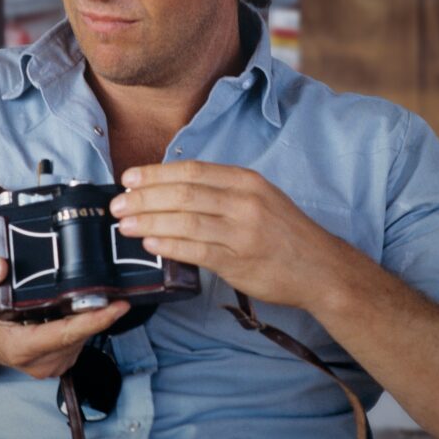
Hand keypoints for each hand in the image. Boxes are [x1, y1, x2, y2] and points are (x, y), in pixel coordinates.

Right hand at [0, 257, 129, 378]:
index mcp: (21, 347)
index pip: (66, 334)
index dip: (94, 320)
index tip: (118, 305)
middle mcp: (40, 362)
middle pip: (80, 334)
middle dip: (98, 311)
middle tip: (113, 284)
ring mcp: (52, 365)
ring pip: (83, 337)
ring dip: (91, 316)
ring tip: (97, 290)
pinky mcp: (60, 361)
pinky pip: (80, 339)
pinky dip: (84, 322)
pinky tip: (84, 304)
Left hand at [109, 160, 338, 309]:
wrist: (320, 268)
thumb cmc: (284, 232)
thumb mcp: (259, 197)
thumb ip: (220, 191)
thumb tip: (169, 190)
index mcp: (246, 180)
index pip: (191, 170)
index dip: (155, 173)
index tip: (129, 178)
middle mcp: (244, 201)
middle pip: (183, 193)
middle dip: (144, 198)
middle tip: (117, 203)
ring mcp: (242, 232)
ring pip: (184, 221)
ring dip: (149, 222)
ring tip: (125, 224)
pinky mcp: (238, 261)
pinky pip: (195, 250)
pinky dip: (169, 246)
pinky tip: (150, 244)